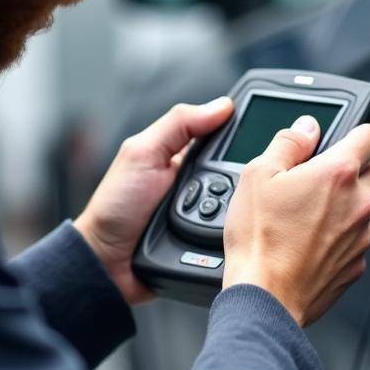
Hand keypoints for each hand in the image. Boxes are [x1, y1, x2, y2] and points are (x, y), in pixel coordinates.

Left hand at [76, 97, 233, 304]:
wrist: (108, 263)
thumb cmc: (115, 207)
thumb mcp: (142, 154)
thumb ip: (178, 124)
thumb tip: (221, 106)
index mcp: (183, 157)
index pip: (223, 138)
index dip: (242, 134)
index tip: (261, 132)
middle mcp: (199, 184)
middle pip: (239, 172)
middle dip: (243, 175)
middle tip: (239, 179)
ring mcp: (206, 215)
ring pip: (243, 203)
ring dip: (241, 206)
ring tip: (238, 207)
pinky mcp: (210, 243)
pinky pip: (235, 232)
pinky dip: (237, 230)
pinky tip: (239, 229)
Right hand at [223, 116, 369, 328]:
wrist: (266, 296)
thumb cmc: (260, 239)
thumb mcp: (258, 174)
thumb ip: (288, 143)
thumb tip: (306, 127)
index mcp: (338, 173)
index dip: (357, 132)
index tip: (345, 138)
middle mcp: (359, 202)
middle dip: (350, 170)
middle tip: (317, 181)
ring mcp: (362, 235)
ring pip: (364, 208)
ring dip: (345, 205)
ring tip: (307, 216)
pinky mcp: (358, 263)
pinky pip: (356, 238)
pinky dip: (340, 236)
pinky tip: (310, 241)